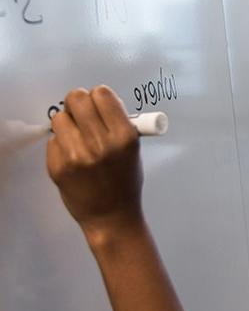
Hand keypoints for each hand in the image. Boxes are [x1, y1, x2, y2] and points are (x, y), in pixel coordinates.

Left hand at [46, 86, 143, 240]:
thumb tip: (98, 100)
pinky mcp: (58, 166)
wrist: (111, 216)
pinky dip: (61, 144)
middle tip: (82, 115)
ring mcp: (76, 155)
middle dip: (78, 104)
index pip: (102, 94)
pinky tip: (73, 157)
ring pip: (60, 118)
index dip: (98, 96)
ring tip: (78, 138)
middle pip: (76, 99)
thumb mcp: (133, 150)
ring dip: (68, 124)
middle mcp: (100, 144)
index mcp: (124, 137)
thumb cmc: (125, 181)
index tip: (98, 104)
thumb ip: (118, 124)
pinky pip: (52, 140)